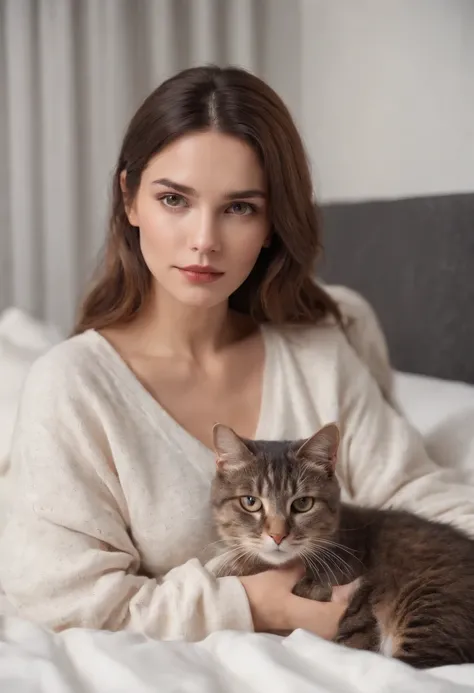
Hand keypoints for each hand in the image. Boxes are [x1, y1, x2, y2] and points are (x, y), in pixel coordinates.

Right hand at [239, 561, 356, 638]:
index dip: (349, 597)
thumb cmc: (256, 593)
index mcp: (305, 615)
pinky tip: (320, 605)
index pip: (338, 612)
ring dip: (334, 613)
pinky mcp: (291, 632)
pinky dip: (324, 618)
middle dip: (345, 606)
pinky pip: (317, 628)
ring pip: (327, 628)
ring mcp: (298, 633)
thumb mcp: (278, 577)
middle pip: (337, 623)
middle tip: (344, 587)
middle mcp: (305, 628)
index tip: (353, 581)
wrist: (234, 610)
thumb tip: (309, 564)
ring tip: (335, 595)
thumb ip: (298, 570)